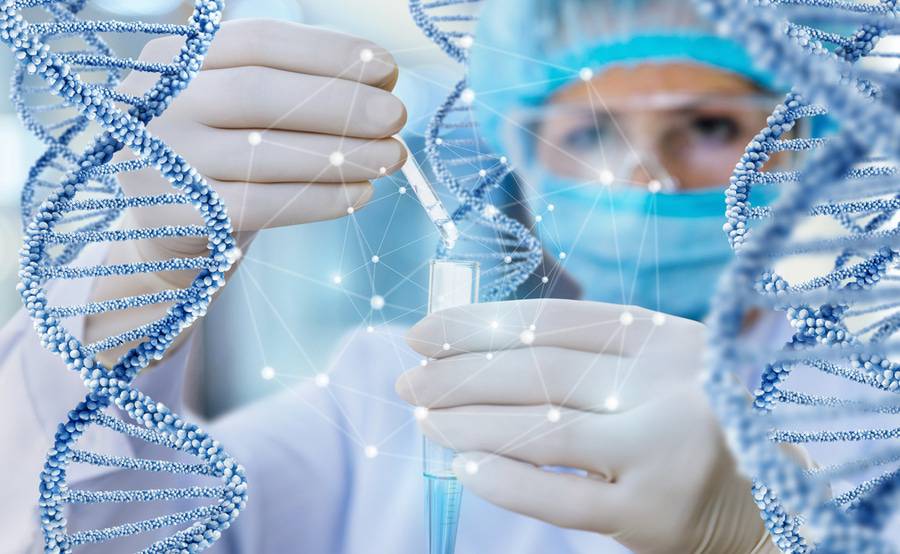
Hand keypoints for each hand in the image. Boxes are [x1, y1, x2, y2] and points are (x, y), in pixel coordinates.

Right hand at [87, 19, 406, 363]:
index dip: (327, 52)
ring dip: (339, 154)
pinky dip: (318, 199)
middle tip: (396, 116)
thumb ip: (299, 86)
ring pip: (262, 151)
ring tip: (392, 156)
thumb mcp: (246, 110)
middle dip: (339, 103)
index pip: (259, 41)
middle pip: (259, 92)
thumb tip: (382, 80)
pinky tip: (361, 195)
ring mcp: (161, 159)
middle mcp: (160, 103)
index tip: (387, 68)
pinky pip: (260, 205)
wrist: (170, 231)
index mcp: (177, 59)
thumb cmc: (225, 157)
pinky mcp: (175, 215)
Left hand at [397, 299, 776, 553]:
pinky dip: (503, 479)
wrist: (769, 501)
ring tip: (422, 417)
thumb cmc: (693, 422)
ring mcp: (662, 452)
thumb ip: (590, 352)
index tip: (424, 330)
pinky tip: (460, 464)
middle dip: (461, 374)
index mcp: (664, 338)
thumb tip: (476, 346)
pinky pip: (558, 496)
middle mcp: (668, 386)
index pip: (554, 320)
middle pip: (540, 370)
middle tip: (408, 377)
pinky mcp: (650, 515)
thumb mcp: (657, 368)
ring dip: (469, 422)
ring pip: (541, 430)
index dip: (481, 322)